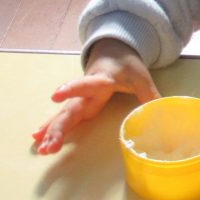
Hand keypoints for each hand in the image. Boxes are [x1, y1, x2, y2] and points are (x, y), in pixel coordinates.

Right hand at [32, 39, 160, 154]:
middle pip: (72, 108)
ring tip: (42, 148)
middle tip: (50, 145)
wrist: (113, 51)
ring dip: (53, 131)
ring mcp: (80, 97)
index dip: (74, 89)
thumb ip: (150, 94)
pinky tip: (38, 139)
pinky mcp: (78, 102)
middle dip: (59, 126)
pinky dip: (51, 127)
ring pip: (65, 114)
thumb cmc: (126, 64)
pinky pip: (64, 116)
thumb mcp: (141, 76)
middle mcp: (86, 89)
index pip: (88, 84)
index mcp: (102, 79)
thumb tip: (162, 112)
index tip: (55, 96)